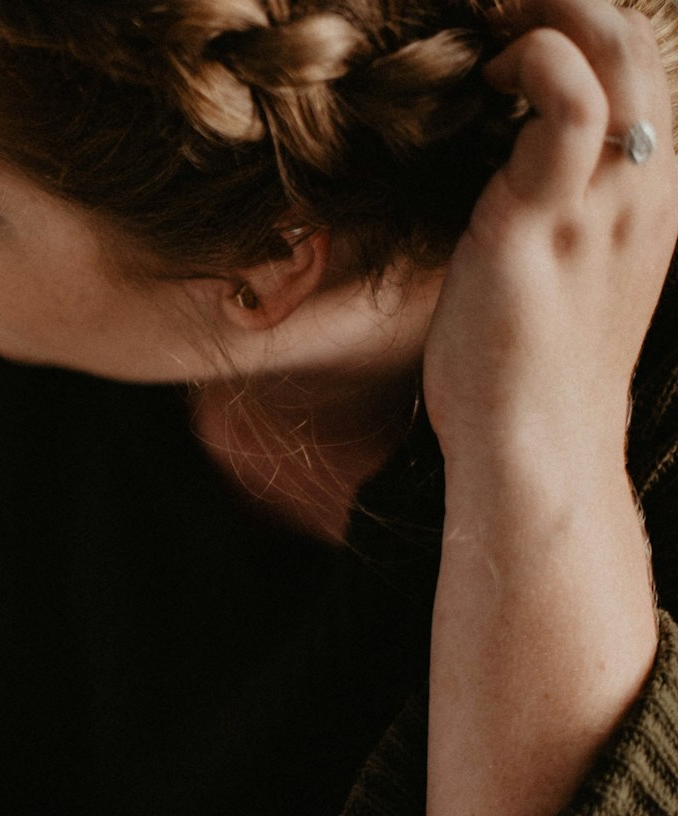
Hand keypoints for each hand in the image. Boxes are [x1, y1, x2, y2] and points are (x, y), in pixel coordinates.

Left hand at [420, 0, 677, 466]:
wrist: (534, 448)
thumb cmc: (527, 370)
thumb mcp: (560, 274)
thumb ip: (554, 211)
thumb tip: (505, 168)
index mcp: (651, 198)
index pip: (643, 73)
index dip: (585, 27)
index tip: (516, 25)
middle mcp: (645, 188)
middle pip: (638, 42)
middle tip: (497, 2)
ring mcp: (603, 201)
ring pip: (613, 52)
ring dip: (547, 11)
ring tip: (489, 20)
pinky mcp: (544, 219)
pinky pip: (568, 104)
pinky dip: (530, 63)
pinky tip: (486, 79)